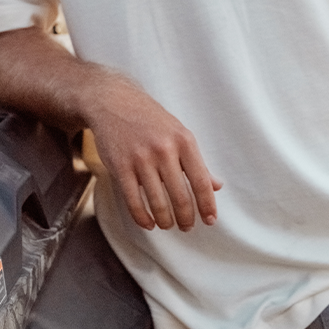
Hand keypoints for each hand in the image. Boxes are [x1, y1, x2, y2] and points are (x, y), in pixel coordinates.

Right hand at [85, 73, 220, 231]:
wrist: (113, 101)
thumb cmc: (149, 119)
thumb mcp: (178, 132)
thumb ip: (196, 161)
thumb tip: (216, 185)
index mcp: (184, 140)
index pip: (201, 181)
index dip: (207, 205)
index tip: (210, 220)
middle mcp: (164, 150)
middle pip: (180, 196)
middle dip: (186, 218)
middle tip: (187, 227)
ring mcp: (141, 159)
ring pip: (158, 202)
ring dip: (165, 220)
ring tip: (169, 225)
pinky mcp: (120, 167)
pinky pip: (133, 201)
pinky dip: (142, 217)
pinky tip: (149, 223)